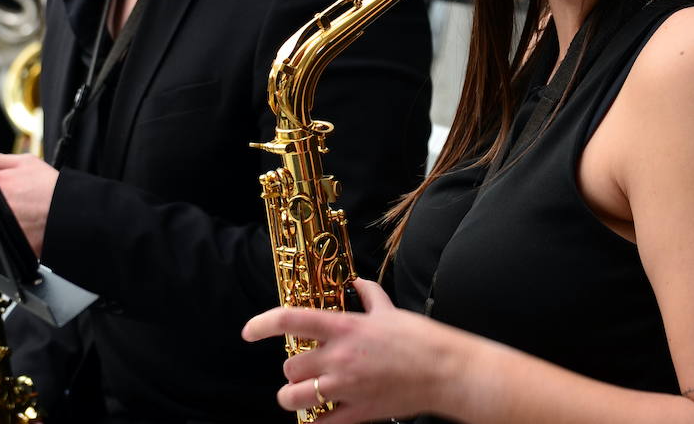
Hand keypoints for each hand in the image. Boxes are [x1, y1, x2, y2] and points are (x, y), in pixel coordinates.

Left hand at [242, 278, 465, 422]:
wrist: (445, 371)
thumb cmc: (420, 338)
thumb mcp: (390, 310)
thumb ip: (369, 295)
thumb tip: (357, 283)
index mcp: (344, 327)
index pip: (290, 320)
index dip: (262, 324)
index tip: (248, 332)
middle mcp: (339, 357)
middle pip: (290, 365)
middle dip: (292, 368)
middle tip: (303, 368)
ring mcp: (346, 387)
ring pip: (294, 397)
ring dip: (292, 396)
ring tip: (301, 394)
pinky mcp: (358, 413)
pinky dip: (314, 422)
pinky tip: (319, 417)